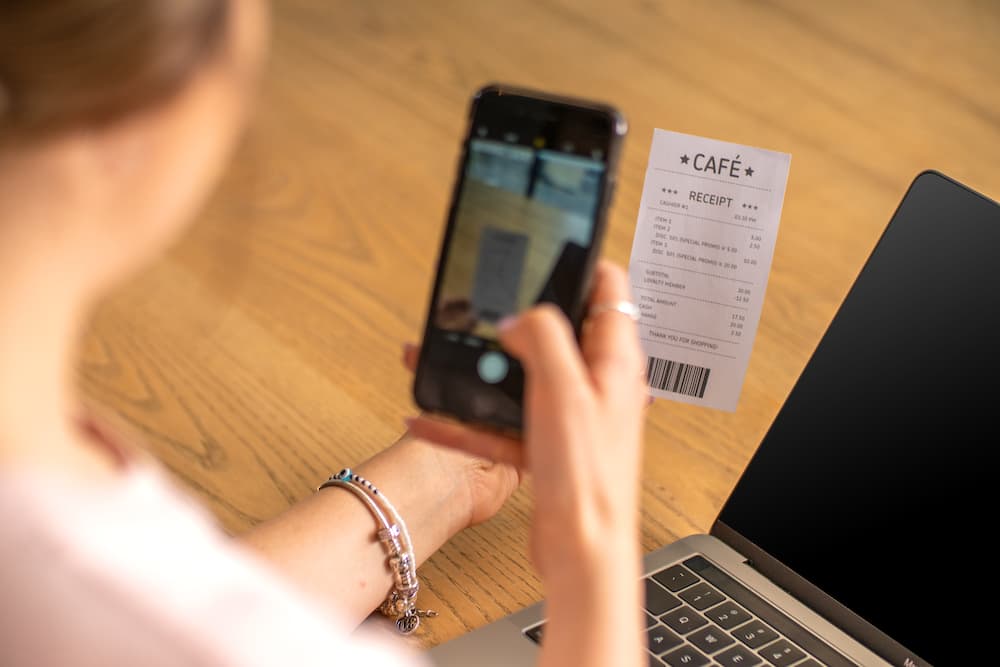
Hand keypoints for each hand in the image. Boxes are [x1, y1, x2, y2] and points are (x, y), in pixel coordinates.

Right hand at [406, 261, 647, 583]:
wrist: (581, 551)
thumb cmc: (589, 476)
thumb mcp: (565, 389)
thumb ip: (543, 336)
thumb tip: (518, 316)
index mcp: (614, 359)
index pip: (607, 288)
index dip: (581, 259)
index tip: (551, 240)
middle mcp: (595, 382)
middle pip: (555, 329)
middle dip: (513, 315)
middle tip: (481, 298)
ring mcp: (570, 414)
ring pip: (519, 376)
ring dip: (480, 369)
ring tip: (438, 356)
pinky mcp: (546, 444)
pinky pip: (501, 420)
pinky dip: (468, 418)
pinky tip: (430, 418)